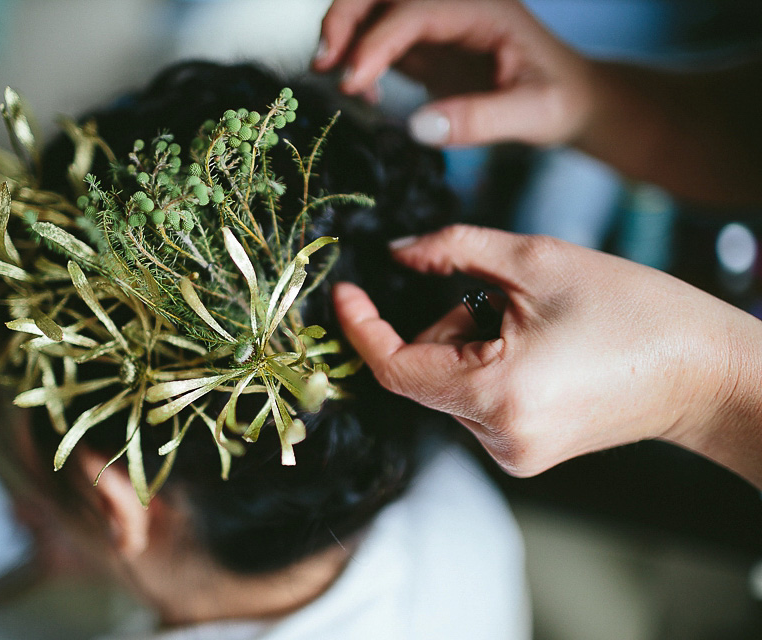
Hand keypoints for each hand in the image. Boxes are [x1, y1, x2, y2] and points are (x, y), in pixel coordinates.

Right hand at [315, 0, 593, 146]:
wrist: (571, 98)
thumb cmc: (559, 101)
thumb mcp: (533, 114)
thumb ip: (479, 120)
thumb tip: (418, 128)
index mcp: (484, 7)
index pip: (415, 10)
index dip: (377, 42)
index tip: (351, 84)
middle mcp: (456, 3)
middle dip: (344, 18)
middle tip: (323, 65)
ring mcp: (439, 20)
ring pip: (374, 6)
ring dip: (345, 33)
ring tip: (338, 80)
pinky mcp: (427, 41)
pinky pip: (379, 35)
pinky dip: (360, 57)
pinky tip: (365, 93)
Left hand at [333, 225, 761, 485]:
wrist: (706, 372)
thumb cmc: (635, 312)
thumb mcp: (537, 260)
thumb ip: (452, 249)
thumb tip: (396, 250)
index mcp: (495, 394)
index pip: (394, 368)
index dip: (361, 328)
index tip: (344, 292)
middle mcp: (497, 439)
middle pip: (425, 371)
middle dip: (444, 323)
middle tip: (499, 295)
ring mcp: (512, 453)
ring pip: (448, 384)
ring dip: (467, 344)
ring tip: (532, 324)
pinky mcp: (525, 453)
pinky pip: (475, 401)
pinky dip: (485, 367)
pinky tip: (537, 351)